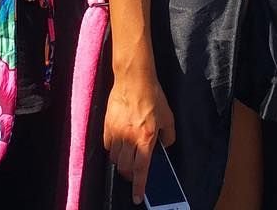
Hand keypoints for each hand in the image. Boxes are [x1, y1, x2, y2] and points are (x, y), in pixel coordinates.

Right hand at [104, 76, 175, 205]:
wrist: (134, 79)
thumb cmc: (153, 96)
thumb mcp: (168, 116)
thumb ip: (169, 135)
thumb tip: (166, 145)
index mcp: (146, 139)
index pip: (141, 170)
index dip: (139, 187)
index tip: (137, 199)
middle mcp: (130, 138)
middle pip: (125, 168)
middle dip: (129, 175)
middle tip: (133, 174)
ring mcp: (117, 132)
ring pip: (114, 158)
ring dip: (120, 162)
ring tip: (126, 158)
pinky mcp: (107, 125)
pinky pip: (107, 145)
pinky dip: (112, 149)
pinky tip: (118, 145)